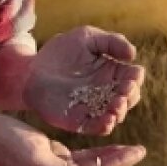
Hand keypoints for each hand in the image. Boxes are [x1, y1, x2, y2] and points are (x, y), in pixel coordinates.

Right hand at [0, 114, 145, 165]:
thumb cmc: (8, 144)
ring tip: (130, 149)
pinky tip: (106, 145)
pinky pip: (80, 158)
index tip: (137, 152)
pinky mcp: (51, 158)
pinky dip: (95, 152)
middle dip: (120, 162)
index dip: (119, 165)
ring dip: (111, 158)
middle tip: (140, 150)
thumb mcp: (37, 156)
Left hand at [22, 26, 143, 135]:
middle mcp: (108, 91)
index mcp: (113, 71)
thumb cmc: (60, 51)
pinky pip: (98, 128)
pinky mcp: (81, 121)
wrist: (30, 71)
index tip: (131, 76)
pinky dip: (106, 126)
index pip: (133, 76)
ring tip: (116, 106)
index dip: (136, 78)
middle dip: (130, 96)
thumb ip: (111, 41)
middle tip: (123, 93)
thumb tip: (133, 54)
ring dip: (120, 112)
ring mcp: (95, 108)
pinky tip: (108, 120)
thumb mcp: (86, 37)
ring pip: (117, 114)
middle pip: (130, 97)